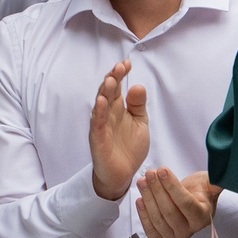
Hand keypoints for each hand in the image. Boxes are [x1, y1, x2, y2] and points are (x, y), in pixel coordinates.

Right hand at [89, 61, 148, 202]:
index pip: (117, 87)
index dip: (121, 75)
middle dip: (113, 78)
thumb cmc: (129, 147)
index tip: (127, 63)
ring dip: (105, 92)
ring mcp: (102, 126)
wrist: (122, 174)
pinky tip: (102, 101)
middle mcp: (108, 114)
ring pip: (101, 105)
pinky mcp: (98, 139)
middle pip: (108, 92)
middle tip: (120, 66)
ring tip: (111, 79)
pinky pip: (98, 124)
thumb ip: (139, 105)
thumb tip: (138, 86)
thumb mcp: (140, 122)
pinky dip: (99, 112)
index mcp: (118, 109)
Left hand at [134, 168, 218, 237]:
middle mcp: (191, 230)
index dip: (172, 186)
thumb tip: (221, 176)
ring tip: (142, 182)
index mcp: (203, 217)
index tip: (162, 170)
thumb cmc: (198, 191)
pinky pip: (150, 230)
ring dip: (147, 199)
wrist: (190, 203)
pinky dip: (143, 215)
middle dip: (157, 190)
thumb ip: (215, 180)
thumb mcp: (208, 182)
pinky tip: (140, 200)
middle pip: (170, 211)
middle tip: (150, 174)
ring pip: (158, 219)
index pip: (185, 203)